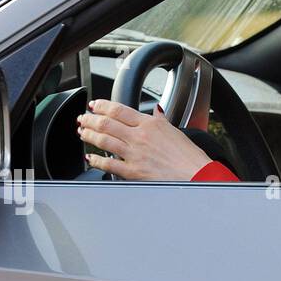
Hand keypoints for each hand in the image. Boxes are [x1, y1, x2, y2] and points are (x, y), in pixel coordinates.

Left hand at [76, 99, 213, 180]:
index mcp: (149, 124)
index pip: (118, 109)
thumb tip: (157, 110)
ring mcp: (134, 154)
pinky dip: (96, 160)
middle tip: (83, 118)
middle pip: (106, 123)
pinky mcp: (133, 172)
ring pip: (103, 140)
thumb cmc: (190, 156)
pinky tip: (90, 157)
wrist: (197, 175)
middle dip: (90, 119)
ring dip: (90, 135)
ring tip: (83, 132)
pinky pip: (108, 164)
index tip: (94, 105)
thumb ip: (162, 120)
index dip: (102, 106)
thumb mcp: (176, 130)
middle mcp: (139, 136)